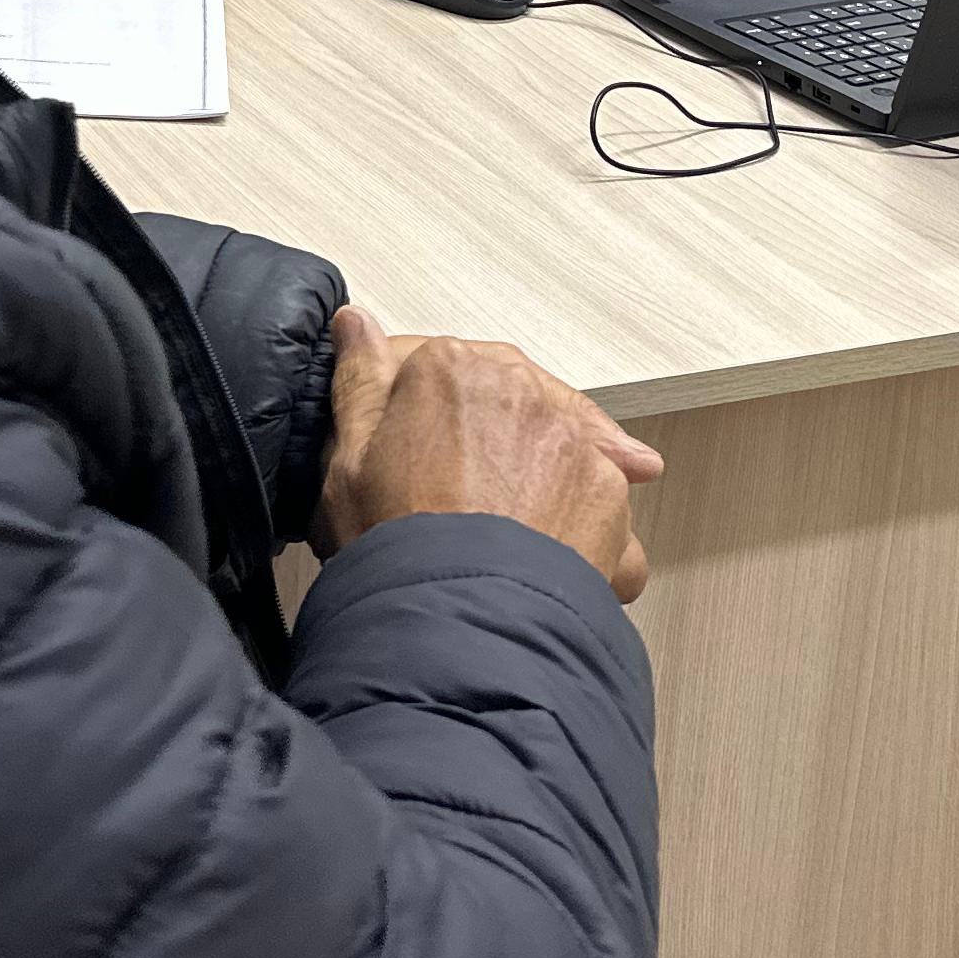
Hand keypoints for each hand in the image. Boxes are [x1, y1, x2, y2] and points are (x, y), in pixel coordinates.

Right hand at [316, 305, 662, 601]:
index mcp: (454, 371)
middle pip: (509, 404)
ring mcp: (576, 447)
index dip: (424, 416)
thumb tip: (356, 327)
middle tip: (454, 498)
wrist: (459, 629)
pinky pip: (604, 506)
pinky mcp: (611, 500)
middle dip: (488, 443)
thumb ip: (358, 382)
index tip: (414, 453)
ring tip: (503, 535)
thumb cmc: (399, 549)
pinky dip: (587, 532)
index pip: (441, 369)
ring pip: (560, 450)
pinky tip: (553, 559)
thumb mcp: (347, 464)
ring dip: (541, 481)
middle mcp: (525, 395)